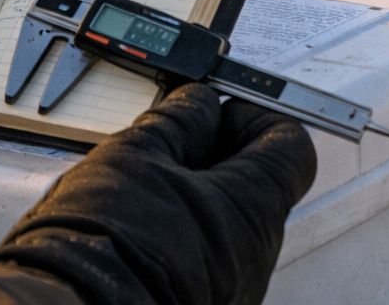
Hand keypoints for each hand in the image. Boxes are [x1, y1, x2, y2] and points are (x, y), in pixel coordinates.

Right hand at [0, 83, 316, 304]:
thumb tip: (199, 104)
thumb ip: (180, 120)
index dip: (256, 118)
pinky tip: (143, 224)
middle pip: (261, 185)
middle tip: (174, 144)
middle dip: (221, 155)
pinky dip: (186, 232)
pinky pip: (210, 257)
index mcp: (251, 207)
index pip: (291, 146)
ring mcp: (233, 286)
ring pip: (231, 222)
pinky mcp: (206, 304)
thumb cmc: (97, 241)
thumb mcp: (137, 153)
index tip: (218, 112)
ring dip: (199, 195)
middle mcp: (255, 254)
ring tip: (146, 186)